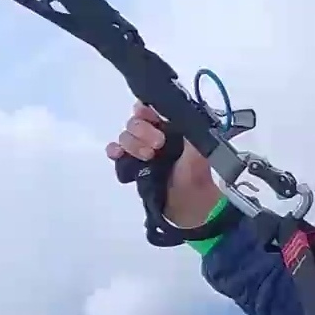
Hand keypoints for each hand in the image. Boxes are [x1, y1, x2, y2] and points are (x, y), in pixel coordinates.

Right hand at [104, 102, 220, 228]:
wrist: (190, 206)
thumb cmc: (197, 177)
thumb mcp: (200, 153)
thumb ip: (191, 132)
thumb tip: (182, 115)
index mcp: (171, 128)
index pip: (151, 108)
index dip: (147, 110)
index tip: (152, 118)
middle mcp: (154, 135)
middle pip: (135, 121)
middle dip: (143, 131)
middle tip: (158, 144)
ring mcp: (141, 150)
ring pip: (125, 136)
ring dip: (133, 144)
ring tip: (148, 157)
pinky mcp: (131, 165)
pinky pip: (115, 151)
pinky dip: (114, 151)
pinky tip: (119, 155)